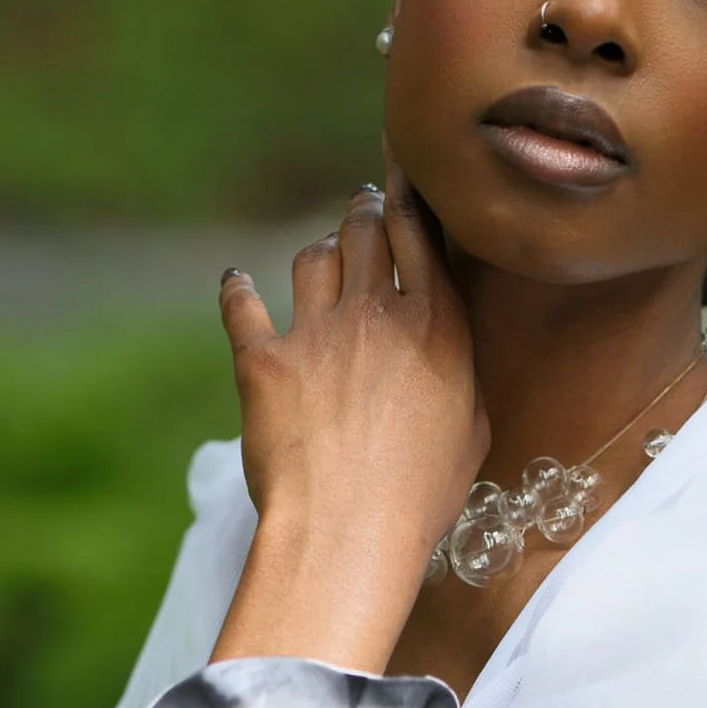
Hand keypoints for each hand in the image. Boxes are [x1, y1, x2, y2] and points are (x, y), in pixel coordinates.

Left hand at [211, 164, 487, 674]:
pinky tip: (235, 281)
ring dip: (319, 252)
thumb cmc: (420, 497)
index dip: (408, 196)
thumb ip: (461, 377)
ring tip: (321, 257)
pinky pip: (243, 305)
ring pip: (313, 259)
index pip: (419, 234)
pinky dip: (238, 289)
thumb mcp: (471, 433)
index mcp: (436, 326)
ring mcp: (316, 332)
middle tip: (364, 207)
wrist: (347, 530)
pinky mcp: (263, 361)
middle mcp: (376, 313)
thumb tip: (450, 358)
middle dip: (364, 212)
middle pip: (365, 231)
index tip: (402, 176)